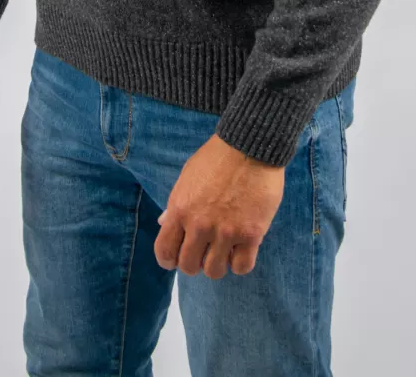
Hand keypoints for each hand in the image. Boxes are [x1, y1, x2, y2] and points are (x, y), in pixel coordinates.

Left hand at [154, 133, 284, 278]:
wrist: (249, 145)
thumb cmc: (216, 158)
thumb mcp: (187, 176)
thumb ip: (176, 203)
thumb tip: (164, 222)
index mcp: (180, 210)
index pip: (165, 252)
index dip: (169, 260)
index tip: (176, 258)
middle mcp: (200, 225)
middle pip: (189, 266)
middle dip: (194, 262)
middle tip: (204, 251)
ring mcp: (226, 232)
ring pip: (215, 271)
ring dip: (218, 263)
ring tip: (224, 249)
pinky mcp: (251, 234)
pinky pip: (241, 267)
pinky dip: (240, 263)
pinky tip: (241, 249)